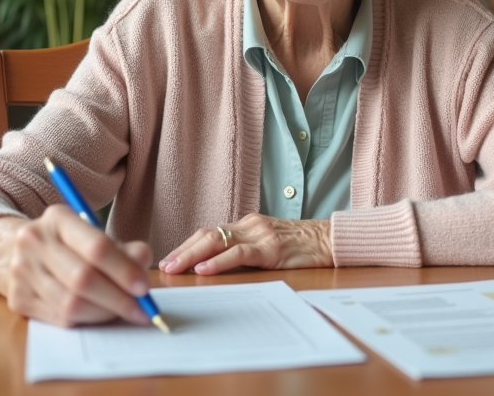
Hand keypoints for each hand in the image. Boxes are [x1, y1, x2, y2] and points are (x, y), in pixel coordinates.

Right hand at [0, 205, 153, 327]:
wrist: (21, 251)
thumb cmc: (70, 244)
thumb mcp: (96, 235)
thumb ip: (124, 248)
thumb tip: (142, 260)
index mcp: (57, 218)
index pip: (96, 247)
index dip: (123, 270)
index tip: (144, 287)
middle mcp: (33, 241)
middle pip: (83, 279)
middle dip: (118, 298)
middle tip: (141, 309)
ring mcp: (21, 271)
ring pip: (71, 304)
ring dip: (104, 313)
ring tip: (123, 311)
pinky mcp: (18, 299)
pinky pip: (60, 319)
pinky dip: (86, 320)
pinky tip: (99, 314)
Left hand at [157, 214, 331, 275]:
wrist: (330, 240)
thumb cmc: (300, 247)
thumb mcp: (268, 245)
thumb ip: (245, 251)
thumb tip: (216, 268)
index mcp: (247, 225)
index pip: (209, 232)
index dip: (187, 246)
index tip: (169, 259)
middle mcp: (250, 225)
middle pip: (207, 234)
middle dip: (182, 251)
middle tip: (163, 266)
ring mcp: (260, 235)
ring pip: (217, 240)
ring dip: (192, 256)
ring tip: (175, 268)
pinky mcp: (271, 249)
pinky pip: (240, 253)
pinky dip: (220, 261)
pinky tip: (205, 269)